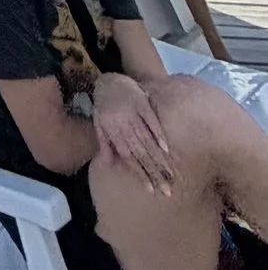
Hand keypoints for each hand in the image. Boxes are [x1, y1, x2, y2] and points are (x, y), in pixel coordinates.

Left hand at [90, 74, 173, 193]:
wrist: (109, 80)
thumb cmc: (104, 105)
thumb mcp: (99, 123)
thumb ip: (104, 143)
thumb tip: (106, 165)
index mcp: (112, 130)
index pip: (128, 157)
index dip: (139, 173)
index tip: (151, 190)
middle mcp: (122, 123)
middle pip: (140, 152)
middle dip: (154, 172)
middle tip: (167, 190)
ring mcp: (133, 112)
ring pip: (147, 139)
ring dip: (159, 158)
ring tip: (171, 175)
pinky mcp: (142, 103)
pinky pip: (152, 120)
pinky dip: (159, 134)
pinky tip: (167, 149)